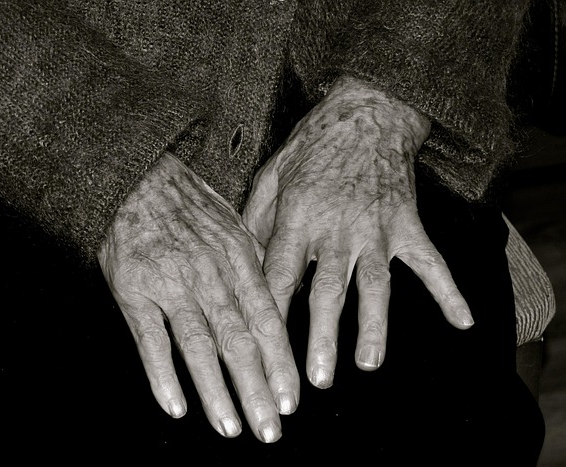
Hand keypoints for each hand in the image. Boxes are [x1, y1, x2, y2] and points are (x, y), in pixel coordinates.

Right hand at [97, 153, 299, 442]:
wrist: (137, 180)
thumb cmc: (190, 206)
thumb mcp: (234, 224)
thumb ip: (257, 264)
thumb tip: (283, 301)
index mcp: (238, 261)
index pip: (267, 321)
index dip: (280, 364)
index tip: (291, 400)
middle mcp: (208, 276)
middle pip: (237, 341)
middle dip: (255, 389)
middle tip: (269, 431)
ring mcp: (169, 285)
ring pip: (197, 346)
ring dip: (215, 391)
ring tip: (230, 428)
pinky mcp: (133, 292)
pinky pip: (149, 341)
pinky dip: (162, 375)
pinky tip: (175, 406)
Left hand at [242, 77, 472, 387]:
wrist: (366, 112)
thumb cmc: (313, 145)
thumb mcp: (272, 174)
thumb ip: (256, 218)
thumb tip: (244, 260)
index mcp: (299, 219)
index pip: (281, 276)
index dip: (271, 316)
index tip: (265, 351)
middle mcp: (337, 229)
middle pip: (328, 292)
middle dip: (322, 338)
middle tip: (317, 378)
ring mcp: (377, 229)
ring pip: (375, 286)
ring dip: (373, 327)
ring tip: (367, 363)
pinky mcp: (407, 224)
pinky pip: (431, 262)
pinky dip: (448, 292)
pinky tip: (462, 322)